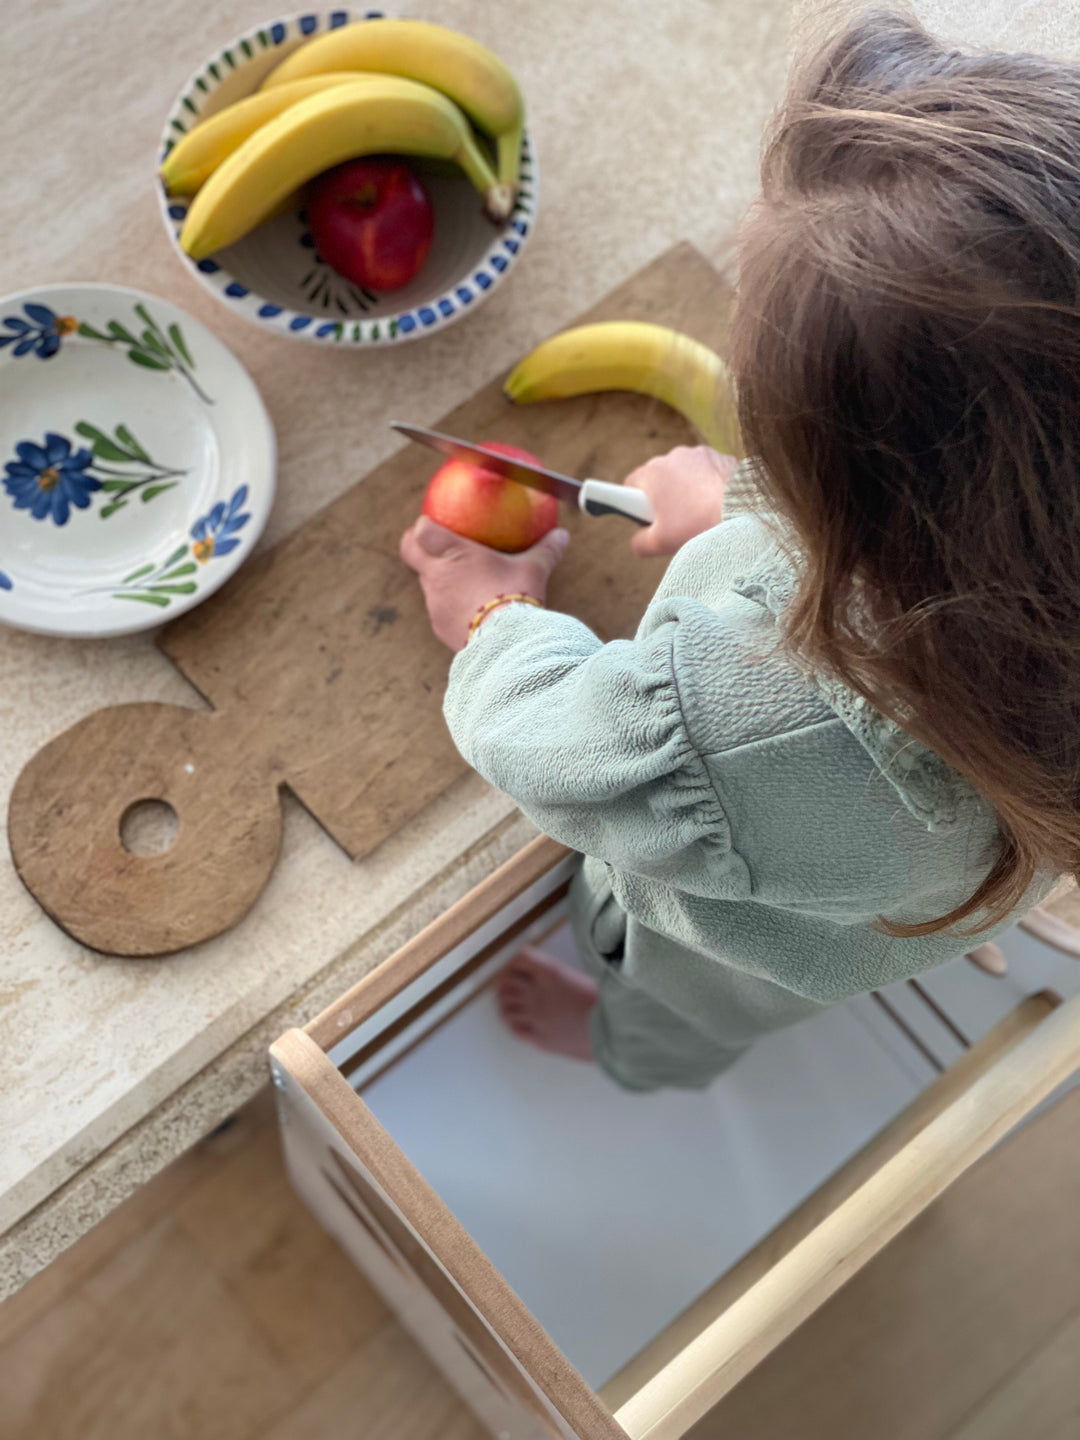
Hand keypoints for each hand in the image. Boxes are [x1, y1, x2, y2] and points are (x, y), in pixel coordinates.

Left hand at [400, 517, 570, 650]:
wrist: (505, 642)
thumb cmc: (516, 596)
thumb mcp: (534, 570)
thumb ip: (546, 550)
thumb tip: (563, 535)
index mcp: (452, 554)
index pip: (420, 532)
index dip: (421, 527)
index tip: (430, 525)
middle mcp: (436, 577)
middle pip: (412, 555)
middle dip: (416, 548)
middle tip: (428, 546)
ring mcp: (434, 604)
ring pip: (427, 585)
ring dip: (439, 581)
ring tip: (460, 582)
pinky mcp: (439, 627)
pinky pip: (440, 611)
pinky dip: (450, 608)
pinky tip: (469, 611)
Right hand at [625, 446, 738, 557]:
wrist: (747, 515)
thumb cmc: (700, 527)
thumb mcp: (661, 544)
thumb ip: (639, 542)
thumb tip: (638, 539)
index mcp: (653, 472)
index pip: (631, 485)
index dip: (635, 504)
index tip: (648, 518)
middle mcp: (674, 456)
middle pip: (659, 478)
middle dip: (663, 497)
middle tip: (675, 522)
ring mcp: (701, 454)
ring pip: (685, 474)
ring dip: (687, 490)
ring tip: (700, 515)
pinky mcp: (723, 457)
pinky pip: (708, 472)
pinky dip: (709, 485)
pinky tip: (717, 505)